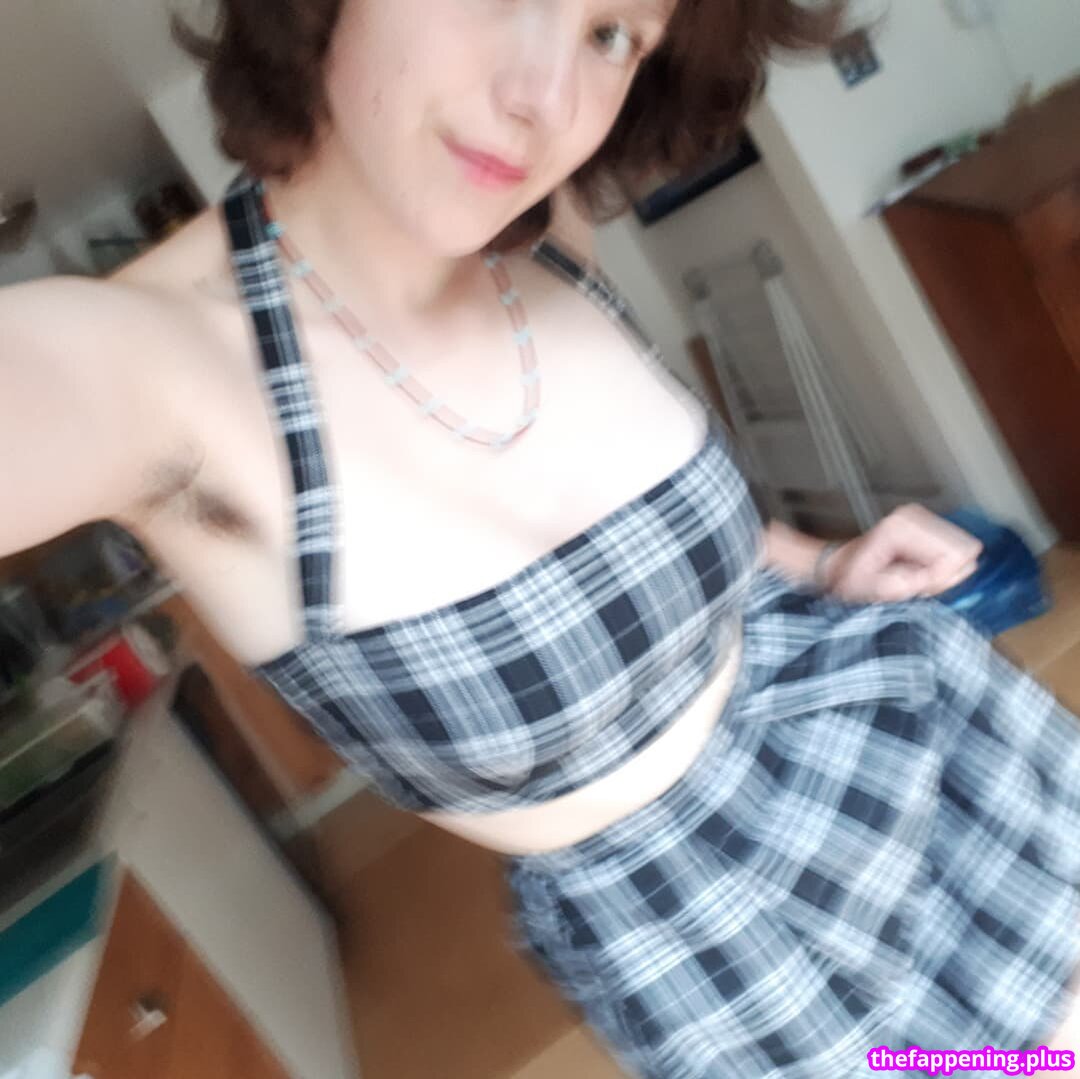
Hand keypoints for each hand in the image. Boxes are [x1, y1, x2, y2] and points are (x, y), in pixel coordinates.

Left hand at [820, 504, 982, 603]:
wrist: (840, 566)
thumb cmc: (851, 577)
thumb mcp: (872, 589)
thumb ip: (904, 585)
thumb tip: (933, 577)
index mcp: (901, 528)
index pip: (955, 555)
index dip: (941, 578)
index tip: (918, 585)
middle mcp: (914, 516)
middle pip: (964, 550)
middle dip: (945, 574)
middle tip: (918, 582)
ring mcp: (923, 518)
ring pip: (963, 551)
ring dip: (944, 572)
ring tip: (916, 576)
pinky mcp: (928, 525)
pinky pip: (955, 551)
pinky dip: (942, 567)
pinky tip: (919, 570)